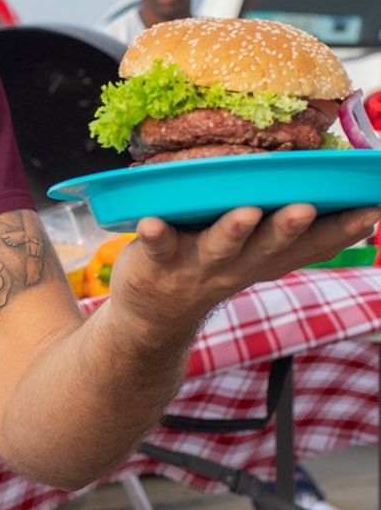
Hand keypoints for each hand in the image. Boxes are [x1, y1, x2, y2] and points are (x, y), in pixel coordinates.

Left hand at [107, 203, 380, 344]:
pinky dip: (155, 234)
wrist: (154, 317)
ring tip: (246, 212)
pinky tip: (151, 222)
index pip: (313, 246)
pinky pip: (157, 246)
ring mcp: (197, 265)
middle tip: (306, 206)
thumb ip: (288, 234)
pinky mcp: (158, 260)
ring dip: (234, 229)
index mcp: (267, 259)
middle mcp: (238, 264)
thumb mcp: (257, 257)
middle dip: (291, 226)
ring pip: (220, 246)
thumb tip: (329, 192)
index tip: (372, 208)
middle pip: (269, 245)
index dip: (343, 230)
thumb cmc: (212, 267)